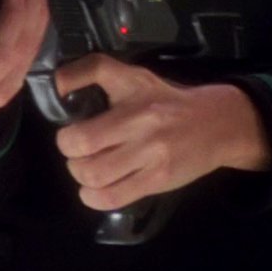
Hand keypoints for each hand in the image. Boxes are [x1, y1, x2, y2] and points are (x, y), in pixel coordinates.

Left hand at [54, 54, 270, 209]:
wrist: (216, 124)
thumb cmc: (166, 98)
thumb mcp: (133, 75)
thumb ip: (94, 72)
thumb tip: (56, 85)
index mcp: (132, 91)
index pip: (89, 85)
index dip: (64, 110)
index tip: (65, 119)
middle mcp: (140, 123)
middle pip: (81, 142)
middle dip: (68, 149)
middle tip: (74, 149)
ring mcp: (149, 155)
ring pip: (94, 174)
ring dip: (79, 174)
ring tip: (84, 168)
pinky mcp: (157, 181)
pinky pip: (114, 198)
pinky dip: (93, 197)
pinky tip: (92, 190)